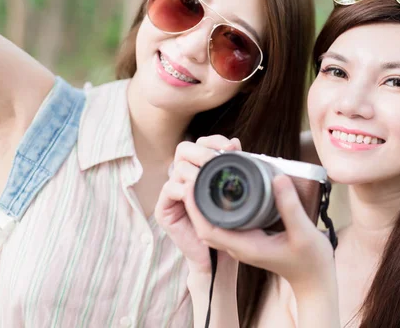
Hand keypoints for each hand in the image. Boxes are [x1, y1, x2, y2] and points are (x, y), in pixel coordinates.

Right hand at [154, 135, 241, 275]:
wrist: (219, 258)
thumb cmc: (229, 225)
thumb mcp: (235, 192)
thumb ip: (233, 167)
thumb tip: (235, 143)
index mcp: (199, 170)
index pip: (201, 143)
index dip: (214, 141)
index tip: (232, 147)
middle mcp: (183, 177)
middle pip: (184, 148)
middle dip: (203, 151)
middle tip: (218, 161)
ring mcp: (172, 192)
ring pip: (178, 168)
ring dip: (197, 171)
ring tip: (213, 180)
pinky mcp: (164, 209)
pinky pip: (169, 189)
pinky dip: (185, 189)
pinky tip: (198, 195)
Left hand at [188, 173, 335, 293]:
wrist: (315, 280)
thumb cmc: (311, 261)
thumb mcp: (304, 232)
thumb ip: (290, 206)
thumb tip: (277, 177)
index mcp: (246, 246)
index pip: (208, 229)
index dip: (196, 208)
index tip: (192, 184)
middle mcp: (240, 246)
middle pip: (206, 224)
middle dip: (196, 201)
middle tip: (197, 174)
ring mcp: (244, 243)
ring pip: (215, 223)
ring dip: (206, 203)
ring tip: (207, 178)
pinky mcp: (250, 238)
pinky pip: (227, 222)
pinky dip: (221, 207)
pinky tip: (227, 191)